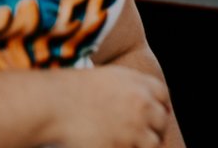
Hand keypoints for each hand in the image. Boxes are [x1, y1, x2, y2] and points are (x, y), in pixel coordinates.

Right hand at [46, 65, 169, 146]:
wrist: (54, 104)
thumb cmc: (75, 90)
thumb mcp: (111, 77)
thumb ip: (133, 86)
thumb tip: (148, 100)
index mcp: (141, 86)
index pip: (163, 97)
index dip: (158, 106)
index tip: (151, 115)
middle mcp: (143, 107)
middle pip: (162, 121)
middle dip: (155, 127)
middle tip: (140, 133)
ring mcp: (133, 130)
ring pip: (152, 142)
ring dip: (144, 143)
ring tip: (128, 142)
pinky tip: (113, 145)